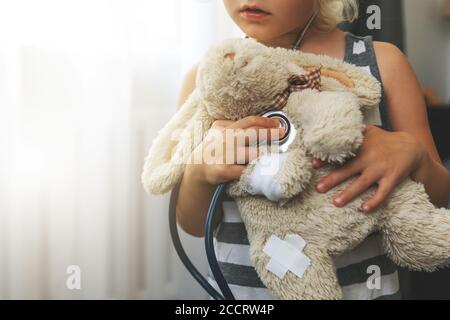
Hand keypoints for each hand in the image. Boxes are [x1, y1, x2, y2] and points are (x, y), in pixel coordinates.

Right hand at [188, 116, 284, 184]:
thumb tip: (259, 122)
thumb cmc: (213, 147)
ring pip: (251, 153)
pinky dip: (255, 170)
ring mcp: (225, 155)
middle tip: (282, 133)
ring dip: (266, 153)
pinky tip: (264, 169)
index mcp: (226, 128)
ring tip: (276, 153)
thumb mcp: (218, 130)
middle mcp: (226, 139)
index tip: (278, 124)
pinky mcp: (224, 170)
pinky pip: (244, 170)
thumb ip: (233, 125)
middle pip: (252, 133)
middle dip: (270, 133)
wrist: (197, 167)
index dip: (266, 122)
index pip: (249, 121)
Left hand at [312, 125, 426, 212]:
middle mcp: (369, 157)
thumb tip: (332, 127)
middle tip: (318, 188)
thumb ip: (352, 130)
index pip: (340, 153)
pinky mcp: (392, 178)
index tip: (313, 164)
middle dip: (332, 179)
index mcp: (361, 146)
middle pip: (348, 170)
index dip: (326, 158)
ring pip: (362, 183)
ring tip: (336, 203)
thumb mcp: (369, 131)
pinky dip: (374, 201)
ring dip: (349, 194)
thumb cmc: (384, 140)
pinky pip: (383, 192)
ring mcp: (381, 169)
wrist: (411, 146)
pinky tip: (364, 210)